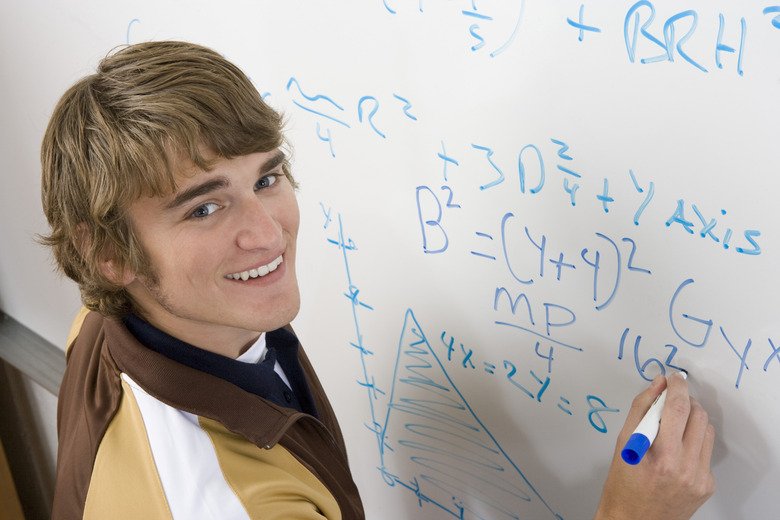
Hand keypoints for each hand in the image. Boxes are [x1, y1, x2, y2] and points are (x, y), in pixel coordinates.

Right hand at [594, 373, 715, 519]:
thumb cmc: (623, 485)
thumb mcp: (623, 443)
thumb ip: (640, 409)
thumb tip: (656, 385)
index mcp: (662, 457)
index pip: (677, 408)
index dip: (677, 387)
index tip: (674, 378)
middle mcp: (685, 469)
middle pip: (697, 416)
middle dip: (685, 401)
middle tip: (670, 400)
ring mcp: (699, 479)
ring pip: (706, 431)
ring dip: (691, 420)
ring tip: (672, 426)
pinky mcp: (706, 485)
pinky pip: (706, 451)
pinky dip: (692, 442)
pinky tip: (676, 450)